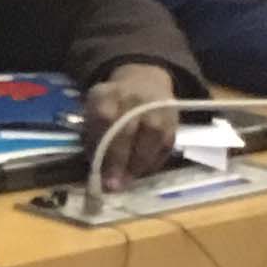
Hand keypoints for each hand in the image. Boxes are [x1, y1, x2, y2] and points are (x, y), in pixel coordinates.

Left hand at [83, 65, 178, 189]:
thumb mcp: (94, 110)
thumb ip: (92, 136)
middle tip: (114, 185)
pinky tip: (141, 172)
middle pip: (129, 128)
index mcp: (108, 94)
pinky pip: (165, 144)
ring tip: (128, 181)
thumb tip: (96, 169)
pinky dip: (153, 162)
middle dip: (120, 160)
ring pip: (152, 136)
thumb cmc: (113, 105)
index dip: (102, 145)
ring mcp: (157, 107)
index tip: (98, 170)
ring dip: (138, 164)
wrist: (145, 82)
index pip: (104, 117)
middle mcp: (134, 97)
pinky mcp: (173, 120)